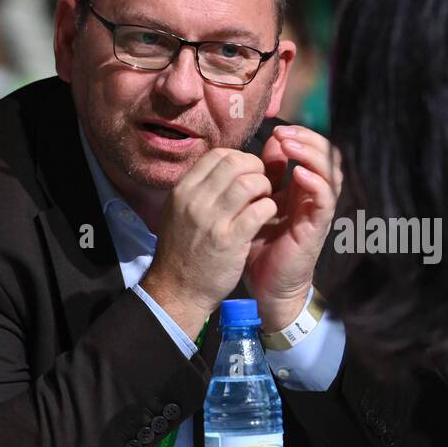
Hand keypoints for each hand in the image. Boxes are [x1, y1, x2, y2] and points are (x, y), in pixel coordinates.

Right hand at [141, 148, 276, 334]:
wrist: (178, 290)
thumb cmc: (182, 251)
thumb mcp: (178, 212)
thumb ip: (198, 190)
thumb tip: (222, 168)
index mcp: (183, 190)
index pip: (217, 156)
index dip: (239, 158)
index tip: (247, 172)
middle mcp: (195, 200)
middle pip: (235, 163)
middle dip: (256, 169)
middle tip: (262, 184)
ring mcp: (212, 220)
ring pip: (249, 183)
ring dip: (265, 187)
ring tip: (265, 199)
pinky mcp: (230, 240)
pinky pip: (259, 210)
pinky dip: (269, 208)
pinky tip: (267, 215)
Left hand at [245, 124, 342, 330]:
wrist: (268, 287)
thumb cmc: (262, 247)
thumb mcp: (260, 203)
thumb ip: (267, 176)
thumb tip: (271, 143)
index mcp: (303, 188)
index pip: (315, 151)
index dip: (302, 135)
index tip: (278, 130)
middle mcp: (315, 197)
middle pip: (328, 157)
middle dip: (307, 139)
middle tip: (284, 134)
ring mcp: (319, 212)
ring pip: (331, 173)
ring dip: (311, 155)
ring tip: (290, 146)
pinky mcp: (317, 228)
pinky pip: (325, 199)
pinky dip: (315, 182)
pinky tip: (297, 173)